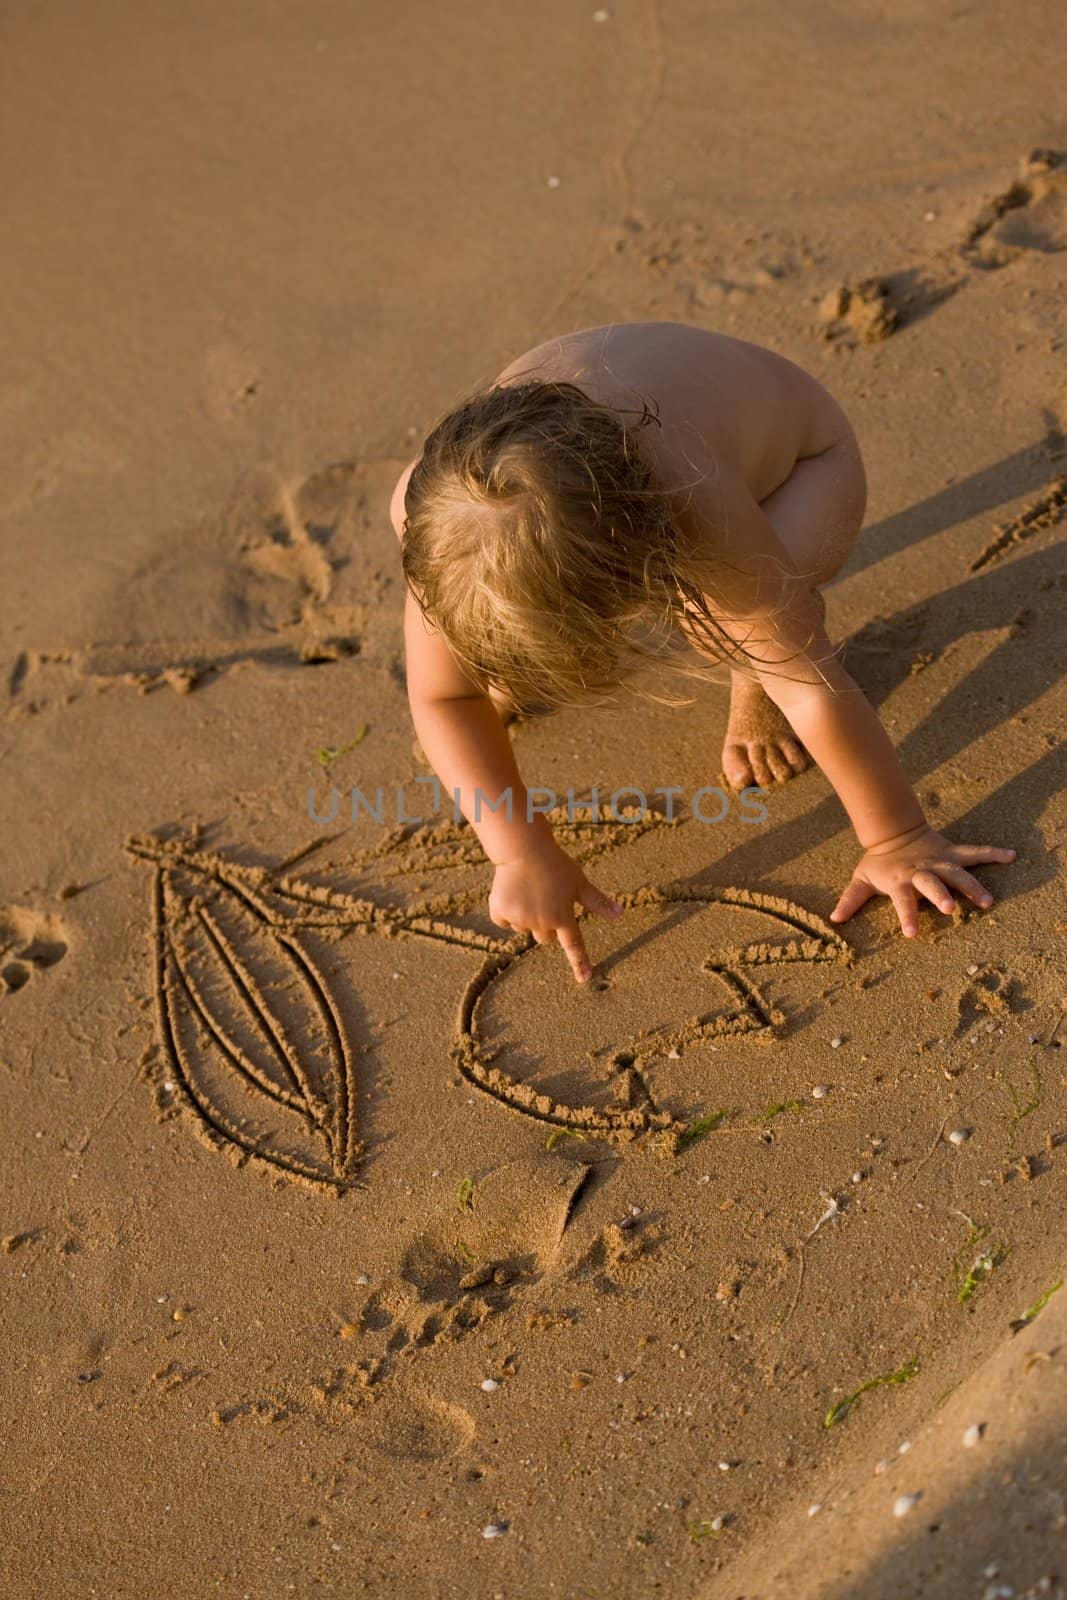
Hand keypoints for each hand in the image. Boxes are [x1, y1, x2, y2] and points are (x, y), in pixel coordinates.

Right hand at [489, 835, 622, 981]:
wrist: (523, 848)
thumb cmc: (555, 864)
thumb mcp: (579, 882)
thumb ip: (597, 901)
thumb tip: (620, 913)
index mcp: (563, 915)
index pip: (573, 945)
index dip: (580, 962)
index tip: (585, 978)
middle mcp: (542, 921)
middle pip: (546, 937)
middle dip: (547, 924)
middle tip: (546, 899)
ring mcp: (520, 918)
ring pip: (524, 928)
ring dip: (526, 916)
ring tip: (529, 890)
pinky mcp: (500, 911)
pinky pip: (504, 921)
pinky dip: (506, 911)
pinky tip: (512, 892)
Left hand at [830, 823, 1015, 937]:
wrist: (895, 831)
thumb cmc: (880, 862)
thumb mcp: (862, 878)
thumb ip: (851, 899)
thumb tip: (835, 919)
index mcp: (900, 880)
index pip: (902, 901)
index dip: (907, 916)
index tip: (912, 934)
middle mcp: (922, 871)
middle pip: (932, 884)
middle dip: (941, 896)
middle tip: (950, 910)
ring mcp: (940, 861)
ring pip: (958, 873)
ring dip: (972, 886)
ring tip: (987, 901)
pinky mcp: (953, 853)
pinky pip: (976, 852)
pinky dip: (994, 853)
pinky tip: (1012, 856)